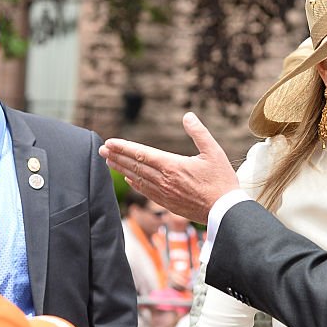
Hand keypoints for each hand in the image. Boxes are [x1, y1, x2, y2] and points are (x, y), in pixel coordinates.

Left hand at [100, 112, 239, 223]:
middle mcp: (164, 180)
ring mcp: (165, 193)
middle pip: (134, 166)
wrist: (225, 211)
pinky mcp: (168, 204)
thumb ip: (199, 133)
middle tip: (102, 150)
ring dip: (122, 170)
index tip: (109, 142)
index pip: (141, 154)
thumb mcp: (214, 152)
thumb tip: (187, 116)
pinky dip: (135, 185)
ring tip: (109, 162)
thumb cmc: (222, 181)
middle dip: (117, 157)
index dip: (123, 147)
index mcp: (172, 166)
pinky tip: (129, 180)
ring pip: (137, 179)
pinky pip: (146, 192)